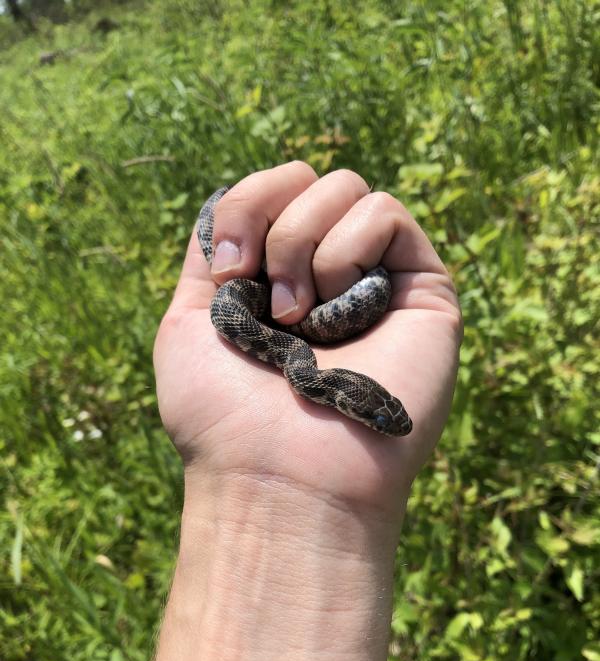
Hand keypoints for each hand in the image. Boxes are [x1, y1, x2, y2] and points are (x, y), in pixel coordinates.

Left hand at [153, 161, 461, 512]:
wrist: (280, 476)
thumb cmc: (226, 416)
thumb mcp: (188, 323)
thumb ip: (208, 253)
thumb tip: (231, 202)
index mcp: (278, 281)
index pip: (272, 191)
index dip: (245, 204)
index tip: (229, 271)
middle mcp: (328, 277)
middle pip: (310, 180)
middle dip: (273, 223)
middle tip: (270, 305)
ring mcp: (376, 284)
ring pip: (347, 189)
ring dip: (306, 243)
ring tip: (303, 320)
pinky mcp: (424, 293)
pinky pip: (387, 213)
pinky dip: (349, 249)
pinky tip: (338, 314)